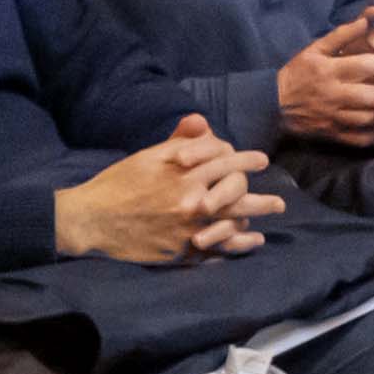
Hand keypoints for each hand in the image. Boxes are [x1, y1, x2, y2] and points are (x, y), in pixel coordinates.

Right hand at [57, 116, 273, 263]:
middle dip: (262, 201)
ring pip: (232, 227)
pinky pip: (216, 251)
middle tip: (280, 203)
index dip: (247, 160)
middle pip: (239, 199)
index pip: (227, 163)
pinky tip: (245, 246)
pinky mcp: (180, 251)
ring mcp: (188, 229)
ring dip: (252, 226)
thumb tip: (202, 122)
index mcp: (185, 174)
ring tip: (265, 228)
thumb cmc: (119, 183)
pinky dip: (234, 248)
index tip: (261, 161)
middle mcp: (192, 202)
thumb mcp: (148, 156)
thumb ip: (180, 141)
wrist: (93, 219)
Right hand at [277, 2, 373, 144]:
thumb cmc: (297, 73)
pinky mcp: (332, 134)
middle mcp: (331, 95)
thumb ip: (342, 34)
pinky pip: (359, 138)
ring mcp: (332, 117)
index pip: (361, 66)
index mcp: (328, 71)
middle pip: (369, 96)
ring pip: (368, 119)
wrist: (272, 105)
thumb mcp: (315, 49)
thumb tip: (366, 19)